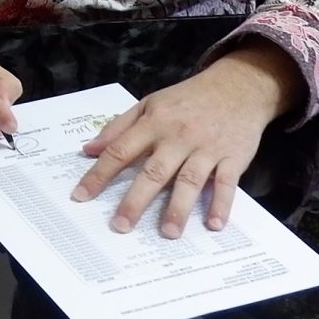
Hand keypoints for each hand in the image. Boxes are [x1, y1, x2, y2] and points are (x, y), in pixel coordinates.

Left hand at [72, 44, 301, 237]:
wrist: (237, 86)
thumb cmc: (187, 99)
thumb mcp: (149, 104)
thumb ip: (119, 127)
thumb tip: (88, 149)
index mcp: (153, 123)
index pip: (120, 150)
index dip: (99, 174)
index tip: (81, 197)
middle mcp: (177, 136)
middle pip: (154, 171)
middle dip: (136, 200)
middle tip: (121, 226)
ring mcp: (206, 148)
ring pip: (189, 180)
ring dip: (178, 208)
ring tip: (168, 232)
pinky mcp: (233, 157)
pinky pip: (226, 183)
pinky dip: (221, 204)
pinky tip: (213, 224)